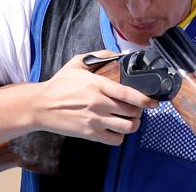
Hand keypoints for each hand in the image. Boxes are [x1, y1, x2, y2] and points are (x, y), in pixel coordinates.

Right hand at [34, 50, 158, 145]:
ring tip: (130, 119)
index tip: (154, 102)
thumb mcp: (77, 63)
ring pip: (127, 127)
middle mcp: (99, 104)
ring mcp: (95, 120)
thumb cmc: (59, 85)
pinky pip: (115, 140)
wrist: (41, 106)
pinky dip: (120, 136)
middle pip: (132, 112)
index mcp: (98, 85)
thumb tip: (117, 54)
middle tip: (137, 108)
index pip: (128, 94)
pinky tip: (116, 129)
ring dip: (133, 124)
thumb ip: (99, 56)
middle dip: (139, 111)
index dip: (145, 100)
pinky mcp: (90, 134)